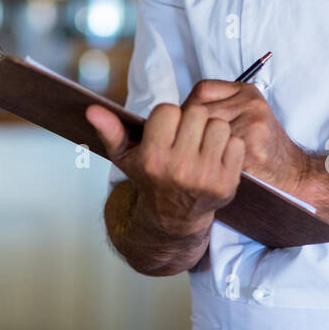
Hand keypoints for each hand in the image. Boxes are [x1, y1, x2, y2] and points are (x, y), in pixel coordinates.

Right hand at [85, 101, 244, 237]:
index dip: (167, 117)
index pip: (168, 110)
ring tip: (200, 146)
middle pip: (196, 114)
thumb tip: (92, 109)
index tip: (165, 131)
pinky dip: (229, 147)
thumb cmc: (150, 179)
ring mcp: (205, 177)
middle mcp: (179, 168)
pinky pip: (237, 143)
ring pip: (219, 125)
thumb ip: (110, 130)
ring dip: (212, 132)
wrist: (173, 220)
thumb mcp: (124, 157)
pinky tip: (215, 158)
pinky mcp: (227, 184)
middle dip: (191, 121)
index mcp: (153, 158)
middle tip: (185, 137)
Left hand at [185, 79, 312, 197]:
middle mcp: (251, 103)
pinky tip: (211, 169)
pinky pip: (216, 152)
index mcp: (246, 91)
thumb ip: (215, 108)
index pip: (202, 91)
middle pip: (201, 112)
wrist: (291, 172)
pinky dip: (210, 163)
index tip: (183, 127)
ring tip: (199, 160)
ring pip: (206, 133)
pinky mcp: (252, 147)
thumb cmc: (259, 146)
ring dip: (198, 149)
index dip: (188, 109)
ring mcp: (253, 123)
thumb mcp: (242, 116)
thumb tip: (173, 115)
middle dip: (189, 131)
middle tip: (184, 147)